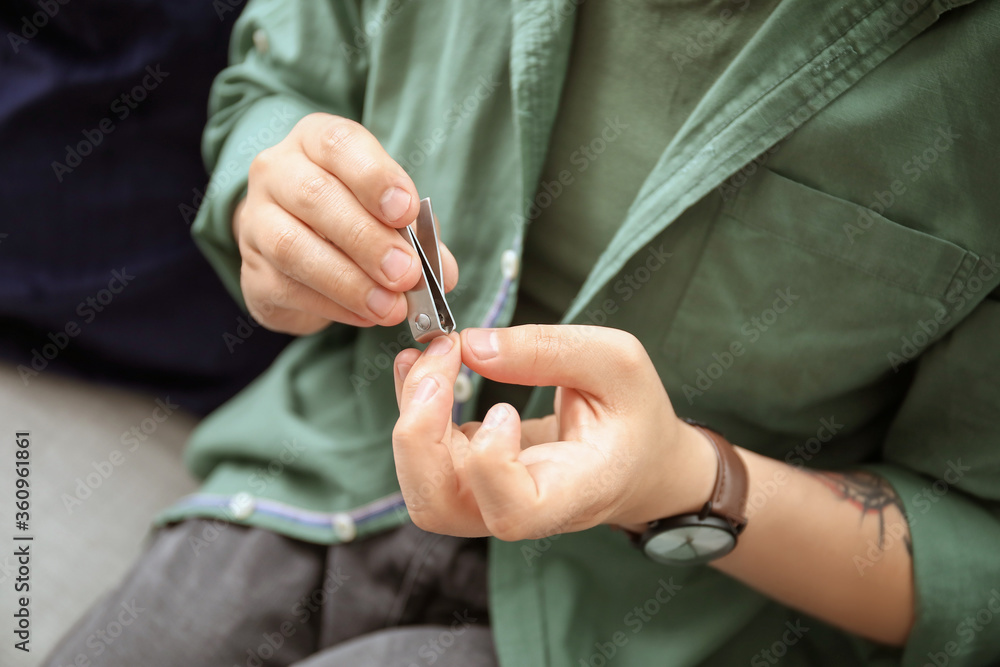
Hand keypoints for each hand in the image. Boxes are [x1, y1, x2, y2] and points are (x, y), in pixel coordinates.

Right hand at [232, 113, 458, 334]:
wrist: (292, 247)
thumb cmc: (352, 216)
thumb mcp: (389, 211)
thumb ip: (417, 234)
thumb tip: (443, 270)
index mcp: (315, 142)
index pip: (338, 143)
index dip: (374, 176)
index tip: (406, 210)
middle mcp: (277, 173)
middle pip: (314, 196)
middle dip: (367, 239)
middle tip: (406, 272)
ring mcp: (256, 222)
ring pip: (293, 247)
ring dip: (350, 281)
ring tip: (391, 306)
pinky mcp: (252, 272)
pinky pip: (289, 289)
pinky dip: (335, 306)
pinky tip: (367, 316)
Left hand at [391, 325, 715, 539]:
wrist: (636, 459)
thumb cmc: (633, 414)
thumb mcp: (618, 362)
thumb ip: (549, 350)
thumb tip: (473, 345)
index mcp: (574, 493)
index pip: (513, 512)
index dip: (490, 466)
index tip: (503, 408)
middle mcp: (522, 510)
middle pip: (440, 508)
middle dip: (419, 434)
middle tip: (440, 358)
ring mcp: (489, 501)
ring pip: (422, 487)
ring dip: (410, 420)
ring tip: (426, 356)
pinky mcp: (470, 481)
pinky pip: (422, 459)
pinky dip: (412, 408)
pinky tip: (427, 363)